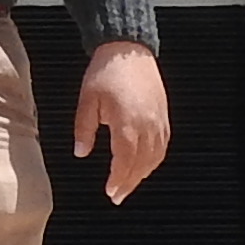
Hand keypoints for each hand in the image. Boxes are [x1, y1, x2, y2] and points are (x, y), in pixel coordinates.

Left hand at [73, 40, 172, 203]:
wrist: (128, 49)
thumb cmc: (106, 71)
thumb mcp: (87, 100)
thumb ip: (84, 129)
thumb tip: (80, 152)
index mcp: (127, 122)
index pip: (125, 160)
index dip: (118, 179)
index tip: (110, 191)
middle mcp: (147, 124)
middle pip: (142, 163)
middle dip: (129, 182)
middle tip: (118, 196)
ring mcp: (159, 120)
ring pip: (155, 157)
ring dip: (143, 174)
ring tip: (129, 185)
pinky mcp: (164, 114)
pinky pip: (163, 144)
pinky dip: (154, 159)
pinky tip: (145, 165)